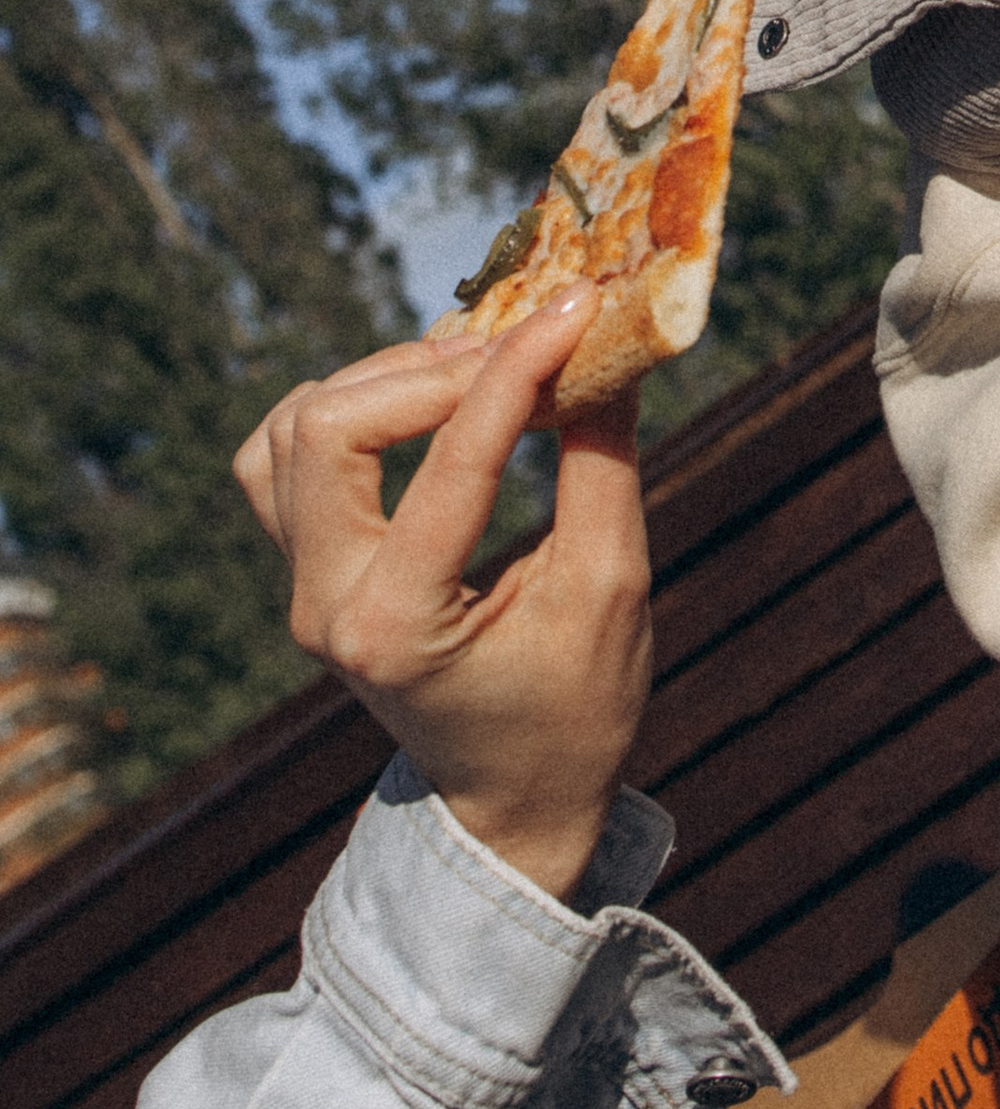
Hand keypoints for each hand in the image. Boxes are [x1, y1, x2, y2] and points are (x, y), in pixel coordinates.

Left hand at [234, 288, 651, 899]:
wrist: (511, 799)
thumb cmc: (575, 706)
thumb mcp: (610, 588)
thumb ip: (601, 461)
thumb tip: (604, 344)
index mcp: (400, 628)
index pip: (454, 461)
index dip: (520, 369)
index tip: (577, 309)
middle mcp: (326, 606)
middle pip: (327, 430)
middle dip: (428, 370)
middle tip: (517, 350)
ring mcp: (303, 589)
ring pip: (291, 431)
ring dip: (380, 380)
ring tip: (474, 369)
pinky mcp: (305, 570)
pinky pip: (280, 457)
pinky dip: (343, 406)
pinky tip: (419, 398)